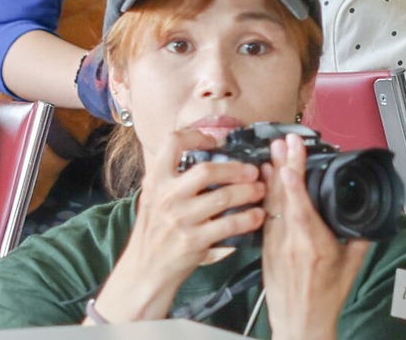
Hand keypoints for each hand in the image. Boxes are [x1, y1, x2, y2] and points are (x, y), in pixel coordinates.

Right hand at [93, 130, 265, 320]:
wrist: (145, 270)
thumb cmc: (154, 232)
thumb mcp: (153, 199)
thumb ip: (172, 180)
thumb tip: (205, 157)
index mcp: (156, 180)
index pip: (172, 143)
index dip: (196, 136)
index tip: (214, 141)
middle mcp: (166, 197)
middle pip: (207, 171)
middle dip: (235, 168)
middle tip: (253, 170)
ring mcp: (180, 219)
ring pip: (223, 197)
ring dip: (248, 192)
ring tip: (260, 190)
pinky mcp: (193, 241)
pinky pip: (229, 225)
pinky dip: (248, 219)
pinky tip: (257, 216)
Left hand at [261, 135, 369, 339]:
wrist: (300, 324)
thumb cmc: (326, 299)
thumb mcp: (351, 265)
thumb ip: (358, 236)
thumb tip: (366, 213)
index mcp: (315, 245)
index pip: (302, 206)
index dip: (295, 181)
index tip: (293, 159)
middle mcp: (291, 242)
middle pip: (285, 197)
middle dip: (284, 166)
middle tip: (284, 142)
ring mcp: (275, 243)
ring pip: (272, 202)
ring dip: (271, 175)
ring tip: (271, 152)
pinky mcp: (265, 247)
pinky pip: (265, 214)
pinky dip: (265, 194)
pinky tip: (262, 178)